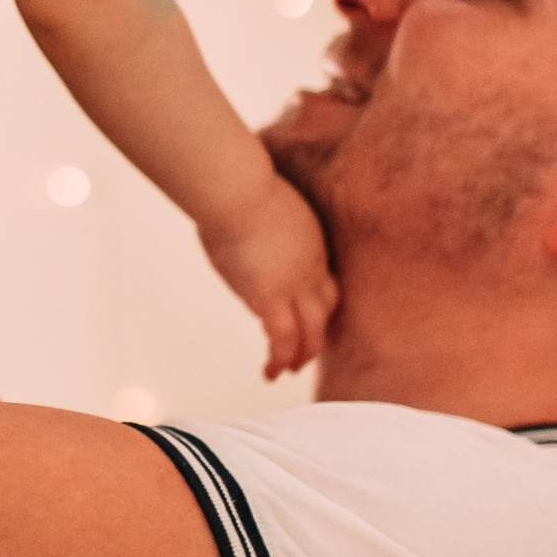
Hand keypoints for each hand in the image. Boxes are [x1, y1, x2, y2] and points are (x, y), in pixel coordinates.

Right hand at [200, 169, 337, 380]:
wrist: (237, 190)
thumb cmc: (237, 182)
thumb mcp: (256, 198)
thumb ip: (254, 213)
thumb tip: (231, 209)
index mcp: (310, 240)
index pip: (322, 279)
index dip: (318, 300)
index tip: (308, 311)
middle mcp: (310, 266)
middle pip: (324, 309)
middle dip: (317, 333)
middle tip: (308, 350)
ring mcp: (294, 285)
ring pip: (309, 330)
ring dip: (301, 353)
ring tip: (290, 369)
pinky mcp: (270, 298)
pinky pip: (282, 339)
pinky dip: (280, 359)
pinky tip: (271, 373)